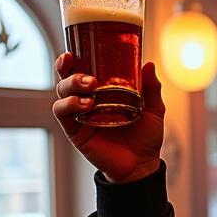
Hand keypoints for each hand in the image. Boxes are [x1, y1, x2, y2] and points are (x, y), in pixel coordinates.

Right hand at [52, 53, 164, 182]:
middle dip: (70, 71)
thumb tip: (148, 64)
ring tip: (90, 89)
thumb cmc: (146, 137)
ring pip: (62, 92)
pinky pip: (62, 112)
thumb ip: (152, 89)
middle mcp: (87, 100)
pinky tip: (85, 105)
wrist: (142, 165)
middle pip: (67, 78)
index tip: (73, 51)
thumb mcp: (153, 110)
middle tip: (90, 78)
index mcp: (102, 92)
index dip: (72, 59)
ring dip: (71, 86)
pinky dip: (69, 104)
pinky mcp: (75, 130)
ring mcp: (79, 115)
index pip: (81, 70)